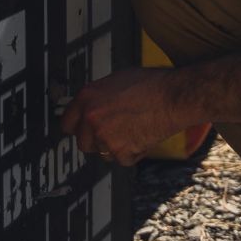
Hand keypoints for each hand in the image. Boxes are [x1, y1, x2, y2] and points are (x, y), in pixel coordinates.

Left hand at [60, 68, 185, 165]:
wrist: (174, 97)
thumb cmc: (152, 84)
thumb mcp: (116, 81)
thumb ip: (98, 97)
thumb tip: (91, 107)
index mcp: (87, 97)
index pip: (67, 122)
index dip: (77, 127)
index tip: (82, 130)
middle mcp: (91, 118)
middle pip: (82, 142)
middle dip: (95, 140)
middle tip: (112, 131)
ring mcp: (104, 137)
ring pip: (102, 152)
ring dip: (113, 146)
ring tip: (132, 129)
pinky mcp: (120, 152)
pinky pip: (121, 159)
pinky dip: (131, 153)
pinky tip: (141, 136)